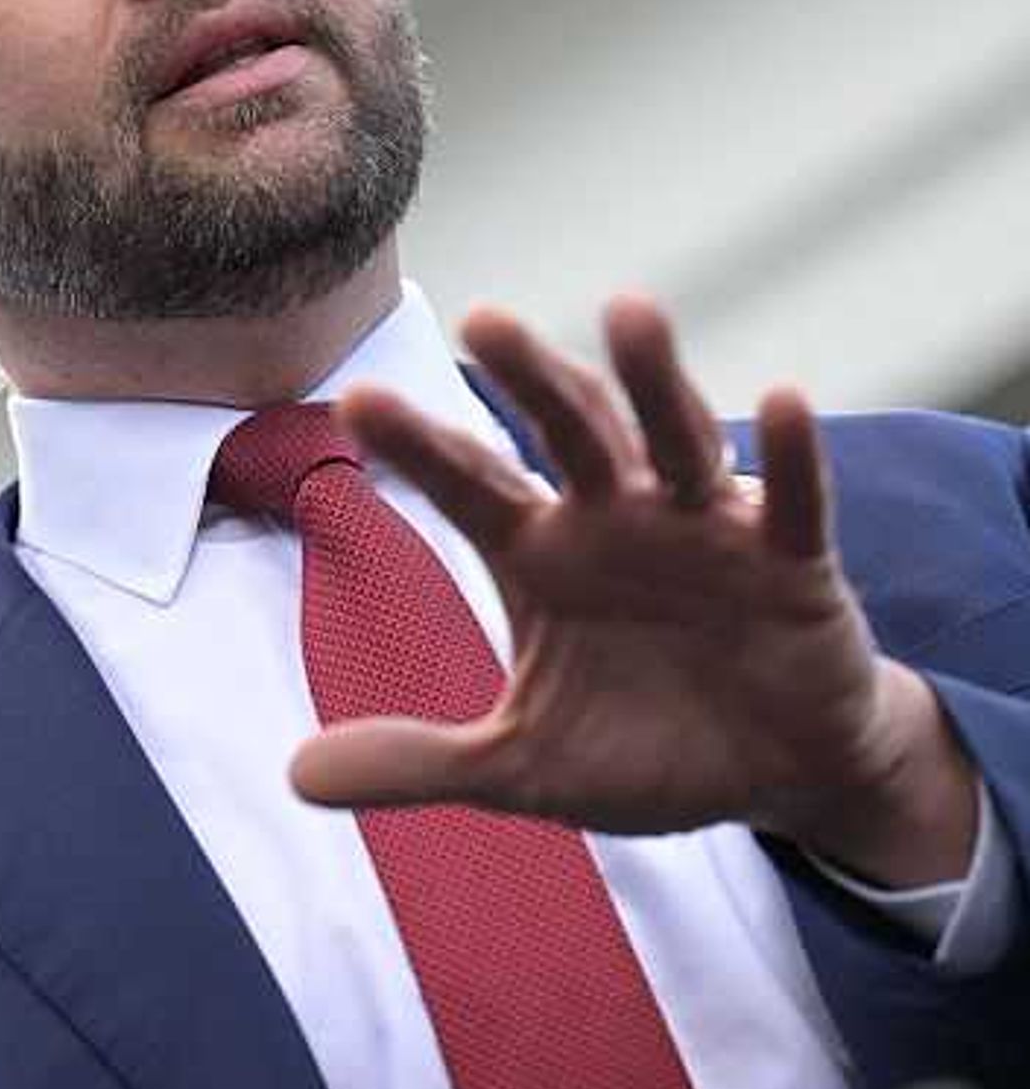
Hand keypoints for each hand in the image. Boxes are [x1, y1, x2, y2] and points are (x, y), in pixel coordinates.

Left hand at [292, 295, 976, 885]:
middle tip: (483, 320)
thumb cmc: (643, 747)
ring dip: (654, 380)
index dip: (420, 446)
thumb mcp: (520, 765)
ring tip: (630, 311)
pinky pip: (793, 503)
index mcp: (541, 553)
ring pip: (674, 440)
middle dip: (529, 380)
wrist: (773, 776)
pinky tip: (783, 402)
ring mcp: (704, 531)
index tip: (354, 399)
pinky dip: (790, 455)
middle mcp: (615, 520)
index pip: (470, 485)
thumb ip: (418, 760)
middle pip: (566, 434)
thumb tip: (295, 776)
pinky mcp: (792, 563)